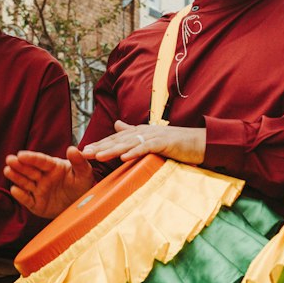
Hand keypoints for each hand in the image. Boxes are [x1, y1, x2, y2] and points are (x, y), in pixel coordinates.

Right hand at [4, 148, 94, 217]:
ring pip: (25, 182)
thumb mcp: (84, 173)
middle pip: (29, 170)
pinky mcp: (36, 204)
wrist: (80, 206)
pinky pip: (27, 199)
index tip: (21, 154)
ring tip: (7, 170)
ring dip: (16, 177)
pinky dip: (20, 195)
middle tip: (9, 159)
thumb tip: (72, 149)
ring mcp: (38, 190)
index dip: (31, 157)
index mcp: (53, 167)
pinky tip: (14, 189)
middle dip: (19, 165)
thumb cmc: (81, 186)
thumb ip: (79, 162)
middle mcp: (43, 177)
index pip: (41, 161)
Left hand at [81, 120, 207, 165]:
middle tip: (84, 153)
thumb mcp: (152, 138)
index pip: (116, 138)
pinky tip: (123, 158)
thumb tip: (116, 124)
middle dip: (100, 146)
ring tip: (98, 156)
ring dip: (113, 150)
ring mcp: (154, 136)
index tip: (84, 151)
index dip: (100, 144)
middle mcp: (144, 131)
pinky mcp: (164, 143)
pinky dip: (135, 152)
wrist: (199, 142)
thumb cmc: (176, 143)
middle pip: (119, 140)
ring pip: (129, 143)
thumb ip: (133, 132)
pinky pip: (146, 148)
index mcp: (140, 131)